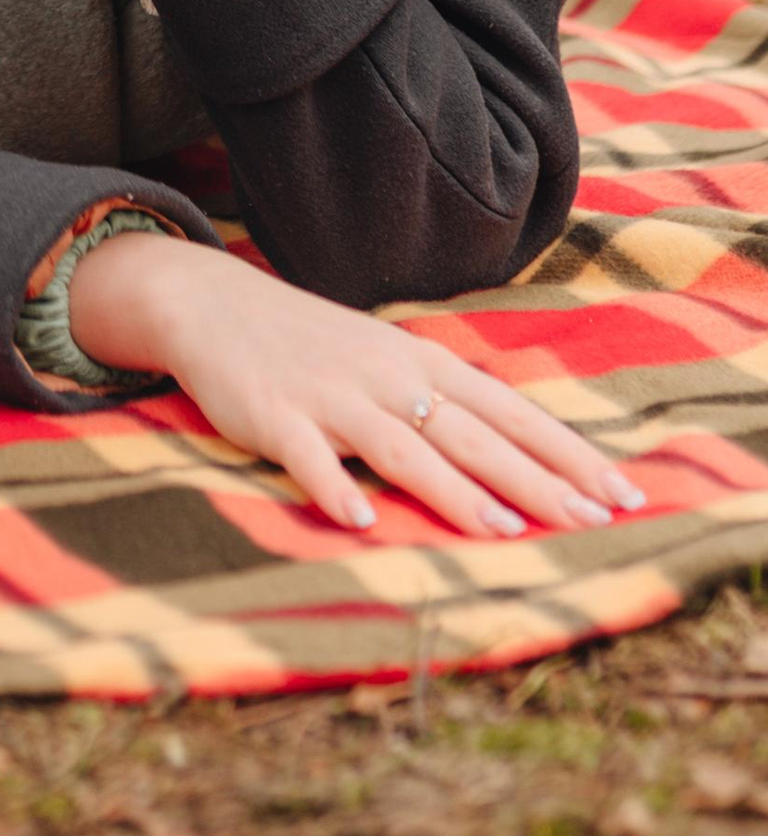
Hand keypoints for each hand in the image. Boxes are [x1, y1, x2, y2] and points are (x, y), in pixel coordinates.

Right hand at [69, 236, 646, 537]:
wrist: (212, 305)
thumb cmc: (313, 346)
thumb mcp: (388, 361)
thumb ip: (444, 402)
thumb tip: (520, 454)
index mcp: (421, 364)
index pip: (510, 412)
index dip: (567, 454)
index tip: (623, 493)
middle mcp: (387, 376)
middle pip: (473, 433)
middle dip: (536, 480)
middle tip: (591, 522)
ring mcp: (331, 396)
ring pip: (403, 447)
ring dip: (454, 490)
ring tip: (501, 530)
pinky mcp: (275, 415)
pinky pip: (308, 455)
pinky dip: (332, 487)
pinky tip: (358, 520)